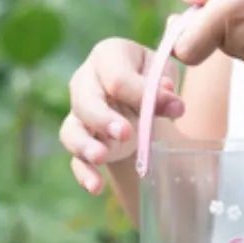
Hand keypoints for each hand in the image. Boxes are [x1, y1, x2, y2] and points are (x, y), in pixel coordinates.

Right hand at [60, 34, 184, 194]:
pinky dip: (84, 172)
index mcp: (107, 55)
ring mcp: (79, 113)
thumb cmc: (151, 78)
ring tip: (101, 158)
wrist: (142, 96)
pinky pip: (75, 158)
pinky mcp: (81, 140)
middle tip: (125, 133)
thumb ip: (165, 87)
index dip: (141, 93)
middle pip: (85, 101)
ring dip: (85, 146)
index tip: (172, 106)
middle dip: (104, 119)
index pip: (116, 77)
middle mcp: (85, 82)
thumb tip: (171, 100)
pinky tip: (95, 187)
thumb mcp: (163, 74)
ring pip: (71, 130)